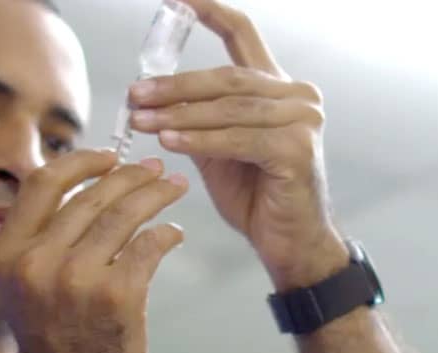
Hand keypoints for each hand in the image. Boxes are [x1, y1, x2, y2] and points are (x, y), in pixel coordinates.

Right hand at [0, 150, 186, 352]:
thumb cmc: (55, 342)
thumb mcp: (26, 286)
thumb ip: (42, 239)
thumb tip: (84, 183)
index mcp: (8, 253)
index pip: (42, 182)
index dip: (80, 161)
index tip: (109, 157)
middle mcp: (36, 263)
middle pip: (91, 194)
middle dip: (131, 175)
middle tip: (157, 170)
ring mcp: (76, 280)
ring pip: (124, 214)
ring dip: (156, 194)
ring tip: (174, 188)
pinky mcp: (117, 297)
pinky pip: (149, 245)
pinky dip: (167, 234)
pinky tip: (173, 234)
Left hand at [125, 0, 347, 289]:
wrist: (291, 244)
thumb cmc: (257, 197)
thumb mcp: (220, 150)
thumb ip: (197, 118)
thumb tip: (147, 98)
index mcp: (279, 87)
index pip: (243, 35)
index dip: (209, 11)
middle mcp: (298, 95)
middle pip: (226, 76)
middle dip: (174, 85)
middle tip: (134, 93)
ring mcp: (303, 120)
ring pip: (228, 107)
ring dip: (178, 113)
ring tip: (139, 119)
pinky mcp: (297, 149)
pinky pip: (236, 138)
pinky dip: (199, 139)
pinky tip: (167, 140)